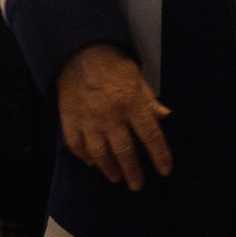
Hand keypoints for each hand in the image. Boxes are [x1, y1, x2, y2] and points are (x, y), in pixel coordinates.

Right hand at [56, 45, 172, 190]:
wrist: (78, 51)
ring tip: (116, 177)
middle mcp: (110, 116)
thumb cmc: (113, 63)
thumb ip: (150, 101)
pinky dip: (84, 157)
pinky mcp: (69, 120)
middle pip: (125, 152)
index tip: (165, 171)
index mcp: (131, 103)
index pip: (151, 136)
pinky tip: (92, 162)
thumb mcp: (137, 78)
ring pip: (100, 154)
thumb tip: (165, 118)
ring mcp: (88, 120)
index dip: (160, 156)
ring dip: (109, 169)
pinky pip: (76, 146)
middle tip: (137, 186)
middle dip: (133, 172)